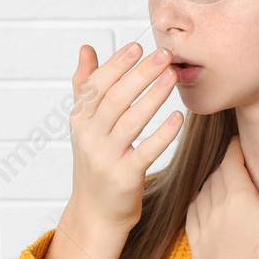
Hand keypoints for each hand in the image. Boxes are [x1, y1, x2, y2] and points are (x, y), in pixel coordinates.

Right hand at [44, 41, 182, 258]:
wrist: (95, 212)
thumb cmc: (96, 162)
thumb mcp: (85, 125)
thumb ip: (85, 85)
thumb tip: (87, 48)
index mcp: (80, 120)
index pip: (96, 85)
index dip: (116, 64)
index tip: (137, 46)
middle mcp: (89, 137)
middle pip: (115, 99)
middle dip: (140, 74)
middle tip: (164, 54)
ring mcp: (106, 158)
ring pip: (130, 121)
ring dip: (153, 96)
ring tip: (173, 76)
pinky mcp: (125, 177)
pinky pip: (146, 151)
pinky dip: (162, 134)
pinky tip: (178, 117)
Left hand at [186, 132, 258, 258]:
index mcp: (238, 196)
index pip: (231, 162)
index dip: (235, 149)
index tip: (238, 142)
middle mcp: (216, 206)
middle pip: (216, 176)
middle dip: (224, 164)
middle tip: (233, 160)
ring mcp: (204, 226)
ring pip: (202, 193)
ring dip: (210, 182)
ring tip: (218, 179)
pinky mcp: (197, 245)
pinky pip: (191, 215)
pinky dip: (196, 203)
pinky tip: (199, 204)